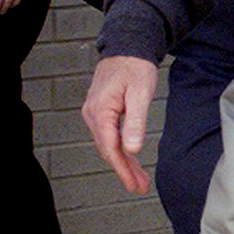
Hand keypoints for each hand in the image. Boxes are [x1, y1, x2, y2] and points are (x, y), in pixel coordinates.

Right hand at [83, 54, 158, 194]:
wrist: (127, 46)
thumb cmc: (135, 66)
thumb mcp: (140, 94)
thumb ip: (135, 122)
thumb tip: (132, 150)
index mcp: (100, 111)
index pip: (110, 148)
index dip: (122, 170)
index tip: (134, 185)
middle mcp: (93, 114)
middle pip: (108, 150)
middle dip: (124, 171)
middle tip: (140, 187)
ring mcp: (94, 113)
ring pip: (108, 145)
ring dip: (123, 163)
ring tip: (139, 179)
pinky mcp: (101, 111)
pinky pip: (109, 136)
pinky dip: (120, 150)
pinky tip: (131, 160)